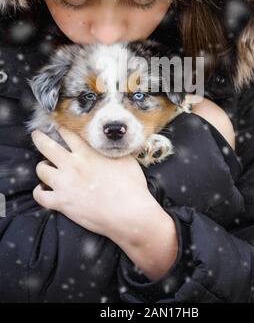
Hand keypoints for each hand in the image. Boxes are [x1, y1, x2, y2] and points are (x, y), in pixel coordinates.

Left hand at [31, 126, 178, 279]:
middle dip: (39, 138)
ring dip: (42, 167)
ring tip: (45, 167)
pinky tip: (43, 190)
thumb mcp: (125, 159)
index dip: (61, 128)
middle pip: (47, 146)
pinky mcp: (61, 202)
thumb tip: (111, 145)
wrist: (128, 212)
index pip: (67, 134)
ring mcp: (64, 184)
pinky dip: (39, 192)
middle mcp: (72, 165)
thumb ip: (112, 150)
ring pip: (41, 169)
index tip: (58, 126)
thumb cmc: (132, 186)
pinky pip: (40, 195)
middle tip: (36, 135)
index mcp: (87, 153)